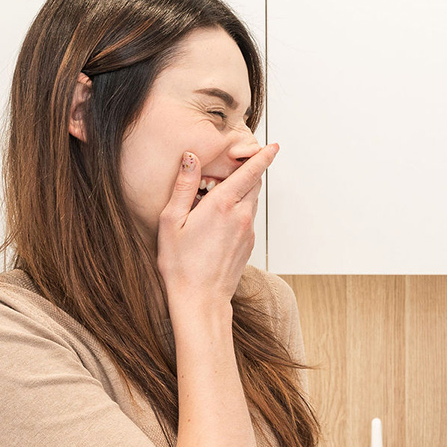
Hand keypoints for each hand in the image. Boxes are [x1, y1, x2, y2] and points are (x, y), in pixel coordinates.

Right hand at [156, 144, 278, 307]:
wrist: (200, 299)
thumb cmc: (180, 263)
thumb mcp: (172, 220)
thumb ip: (183, 186)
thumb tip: (191, 157)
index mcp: (223, 206)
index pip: (250, 173)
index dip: (263, 157)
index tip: (274, 146)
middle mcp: (242, 217)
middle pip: (254, 185)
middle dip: (249, 172)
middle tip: (235, 165)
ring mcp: (248, 232)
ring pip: (251, 202)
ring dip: (242, 192)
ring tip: (218, 195)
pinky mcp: (249, 245)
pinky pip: (247, 220)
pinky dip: (238, 211)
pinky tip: (218, 221)